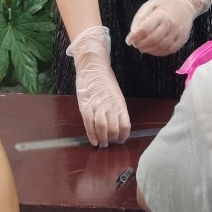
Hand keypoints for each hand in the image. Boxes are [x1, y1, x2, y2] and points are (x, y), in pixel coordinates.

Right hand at [66, 27, 130, 146]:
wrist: (93, 67)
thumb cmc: (105, 81)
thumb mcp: (115, 95)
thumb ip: (117, 109)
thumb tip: (118, 125)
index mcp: (120, 104)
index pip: (126, 125)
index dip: (123, 136)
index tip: (120, 140)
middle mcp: (110, 106)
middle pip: (114, 129)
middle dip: (113, 140)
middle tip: (110, 144)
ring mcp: (97, 106)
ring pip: (102, 128)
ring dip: (103, 139)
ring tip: (102, 144)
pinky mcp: (86, 106)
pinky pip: (89, 124)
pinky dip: (92, 135)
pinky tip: (93, 141)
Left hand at [126, 0, 211, 55]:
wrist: (186, 2)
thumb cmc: (165, 3)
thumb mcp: (150, 4)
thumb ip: (140, 17)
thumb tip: (133, 32)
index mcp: (161, 14)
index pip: (145, 29)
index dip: (135, 37)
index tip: (128, 40)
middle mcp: (170, 24)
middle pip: (153, 39)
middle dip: (141, 44)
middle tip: (135, 45)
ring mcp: (178, 32)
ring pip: (162, 46)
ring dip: (149, 50)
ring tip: (143, 48)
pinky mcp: (183, 38)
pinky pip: (170, 50)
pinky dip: (160, 53)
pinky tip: (154, 50)